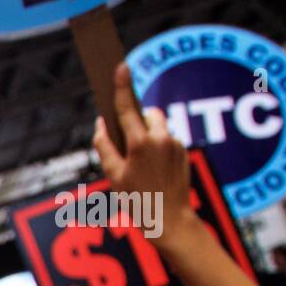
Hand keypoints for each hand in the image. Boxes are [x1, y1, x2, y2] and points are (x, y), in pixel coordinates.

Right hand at [92, 63, 203, 252]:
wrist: (170, 219)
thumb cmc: (138, 199)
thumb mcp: (113, 175)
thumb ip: (104, 146)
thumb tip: (102, 124)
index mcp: (140, 143)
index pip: (127, 108)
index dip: (121, 86)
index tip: (120, 66)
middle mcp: (161, 138)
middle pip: (147, 113)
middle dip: (138, 119)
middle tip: (127, 142)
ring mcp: (175, 144)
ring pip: (158, 127)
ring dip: (147, 135)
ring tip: (141, 164)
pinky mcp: (184, 151)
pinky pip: (167, 139)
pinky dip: (158, 147)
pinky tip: (154, 170)